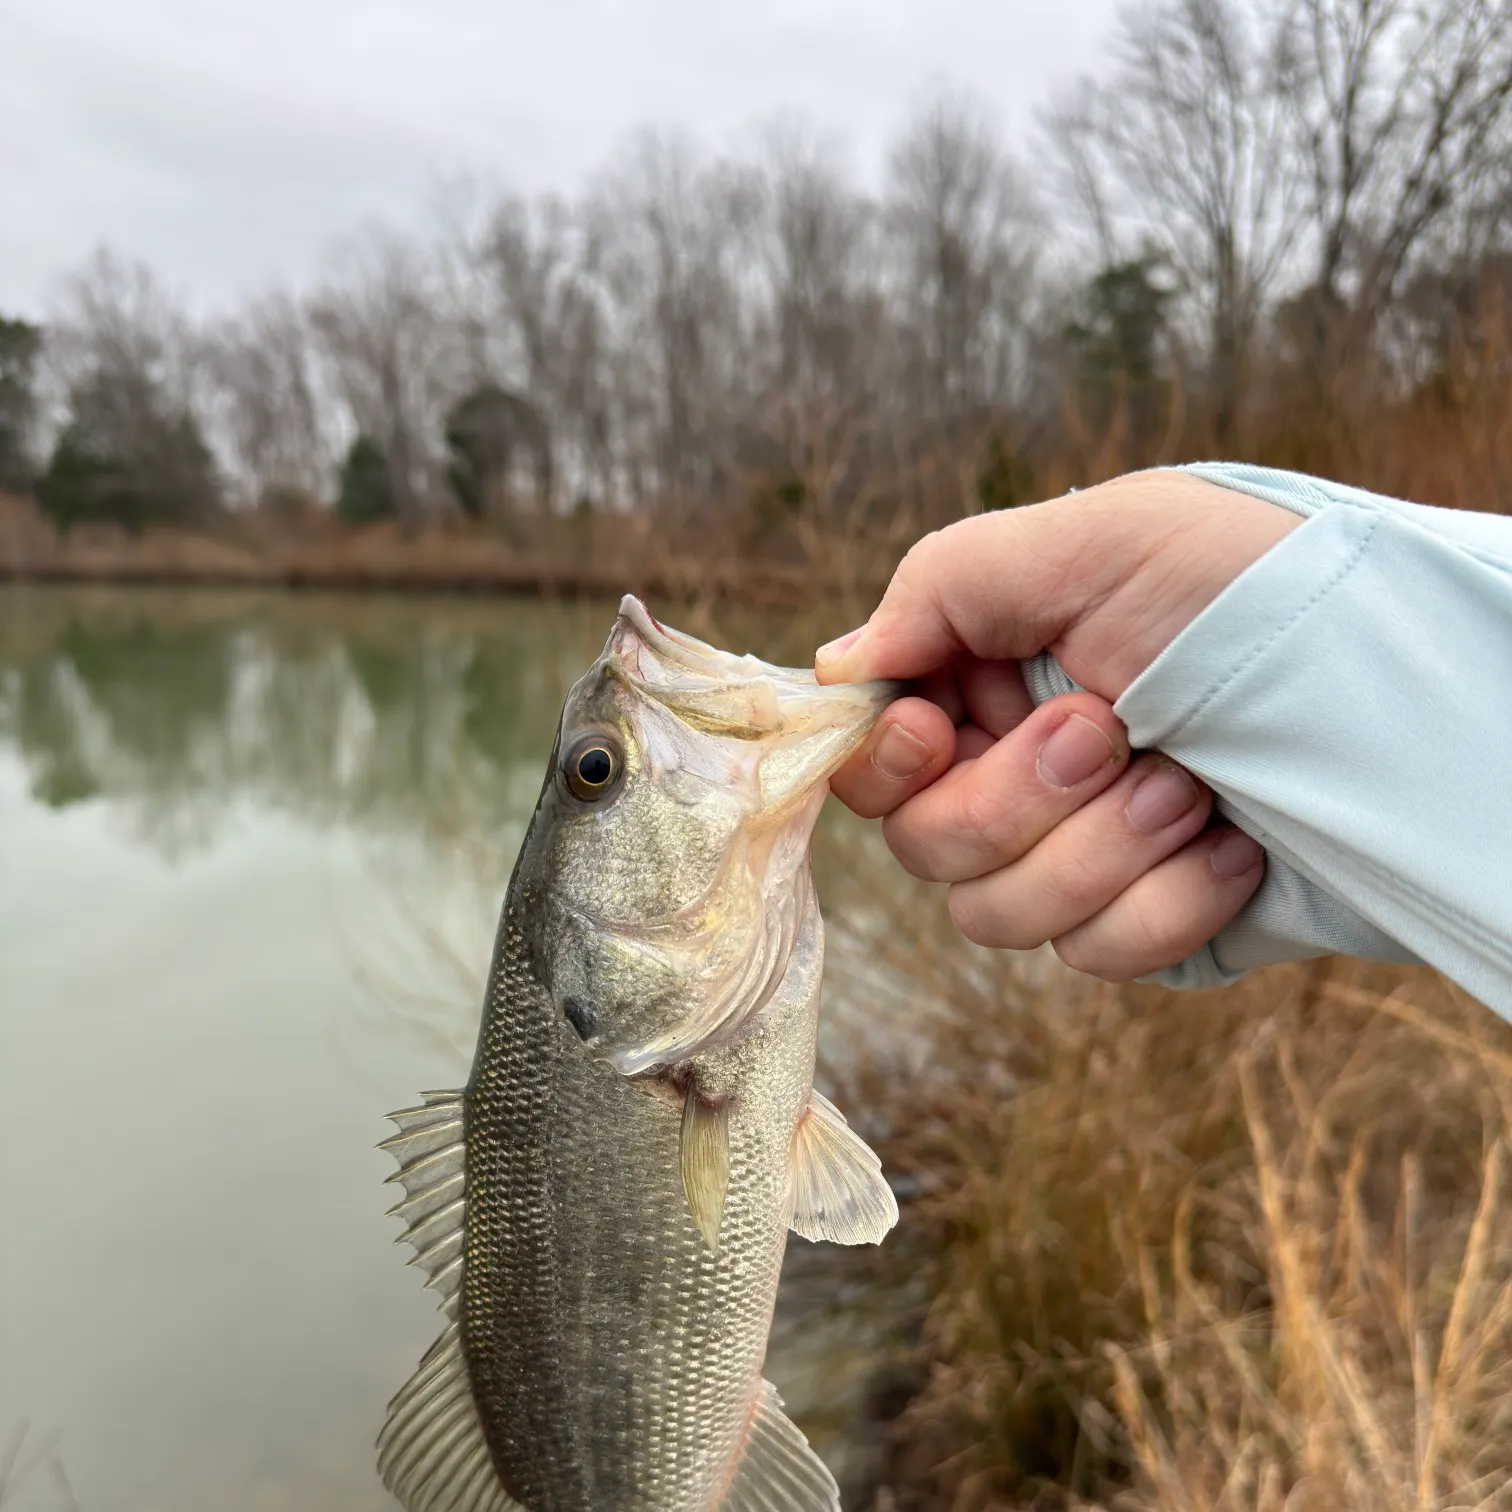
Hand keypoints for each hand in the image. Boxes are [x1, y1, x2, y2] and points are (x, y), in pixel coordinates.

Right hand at [818, 469, 1300, 980]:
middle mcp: (1018, 774)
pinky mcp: (1145, 920)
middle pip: (929, 851)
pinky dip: (1168, 903)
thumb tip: (838, 668)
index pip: (873, 761)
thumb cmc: (1245, 582)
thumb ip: (942, 588)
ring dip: (1100, 851)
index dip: (886, 765)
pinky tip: (1232, 846)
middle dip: (1019, 802)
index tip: (940, 730)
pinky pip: (1099, 957)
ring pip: (1002, 918)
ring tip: (1190, 787)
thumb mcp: (1091, 543)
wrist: (1394, 678)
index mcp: (989, 683)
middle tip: (1111, 731)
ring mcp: (1078, 855)